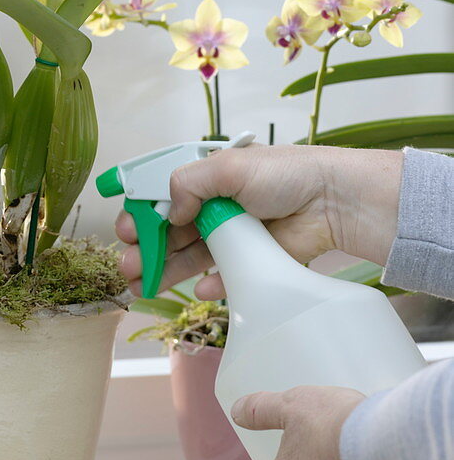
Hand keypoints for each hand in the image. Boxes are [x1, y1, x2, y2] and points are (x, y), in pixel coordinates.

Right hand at [116, 144, 402, 297]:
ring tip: (140, 286)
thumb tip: (169, 212)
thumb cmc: (284, 174)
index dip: (141, 214)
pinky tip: (197, 291)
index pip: (162, 197)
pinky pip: (223, 277)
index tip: (125, 231)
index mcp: (207, 179)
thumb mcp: (228, 168)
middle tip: (126, 266)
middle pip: (170, 231)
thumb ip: (189, 185)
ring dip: (164, 270)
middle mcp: (215, 207)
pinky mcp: (252, 261)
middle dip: (145, 248)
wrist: (333, 201)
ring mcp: (233, 236)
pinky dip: (207, 285)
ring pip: (189, 257)